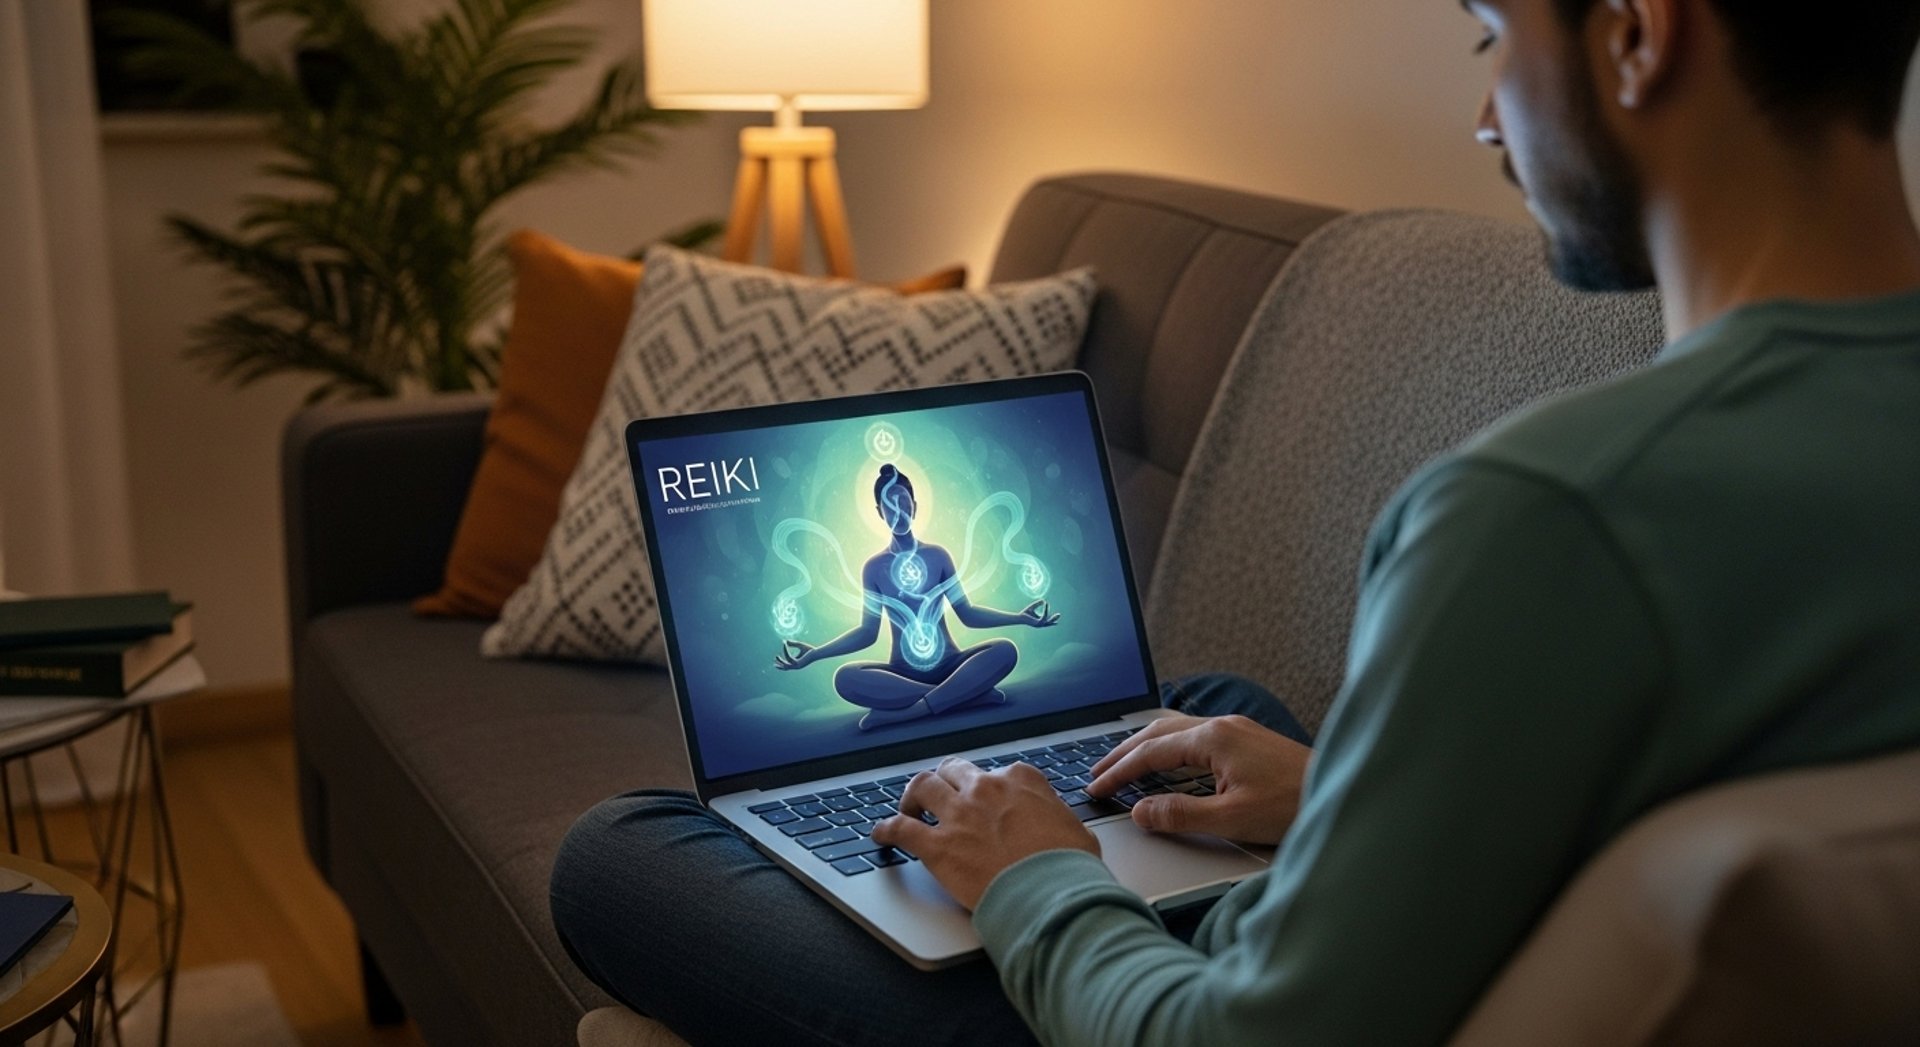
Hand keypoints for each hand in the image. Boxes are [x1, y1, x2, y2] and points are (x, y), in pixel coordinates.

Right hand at [773, 639, 816, 669]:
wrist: (817, 652)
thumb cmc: (810, 650)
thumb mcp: (799, 645)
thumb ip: (793, 643)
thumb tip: (786, 641)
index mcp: (797, 663)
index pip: (788, 664)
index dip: (782, 663)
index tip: (776, 658)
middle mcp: (797, 666)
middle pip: (786, 667)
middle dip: (780, 665)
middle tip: (774, 663)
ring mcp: (797, 665)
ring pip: (786, 664)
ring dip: (781, 661)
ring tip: (776, 656)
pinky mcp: (798, 663)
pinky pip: (789, 657)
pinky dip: (786, 651)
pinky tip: (785, 646)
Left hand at [872, 757, 1097, 909]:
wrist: (1054, 897)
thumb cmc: (1069, 868)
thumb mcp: (1077, 831)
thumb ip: (1057, 818)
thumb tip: (1056, 823)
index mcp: (1020, 780)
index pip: (998, 772)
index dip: (990, 788)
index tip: (988, 801)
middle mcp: (985, 789)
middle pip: (954, 770)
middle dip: (946, 780)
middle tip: (942, 797)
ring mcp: (959, 815)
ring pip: (921, 786)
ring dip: (913, 796)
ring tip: (910, 808)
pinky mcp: (938, 846)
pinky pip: (900, 829)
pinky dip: (886, 830)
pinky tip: (880, 835)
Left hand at [1020, 600, 1061, 626]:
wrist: (1019, 617)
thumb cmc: (1025, 613)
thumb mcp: (1033, 607)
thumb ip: (1038, 604)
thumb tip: (1043, 600)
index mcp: (1039, 621)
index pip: (1047, 622)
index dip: (1052, 621)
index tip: (1057, 622)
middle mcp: (1040, 624)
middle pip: (1049, 622)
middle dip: (1054, 619)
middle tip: (1059, 614)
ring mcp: (1039, 624)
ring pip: (1047, 620)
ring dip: (1050, 613)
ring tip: (1050, 607)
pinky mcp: (1037, 623)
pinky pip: (1044, 616)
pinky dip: (1045, 610)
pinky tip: (1045, 605)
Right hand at [1085, 714, 1310, 845]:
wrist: (1342, 793)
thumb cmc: (1294, 806)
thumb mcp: (1231, 819)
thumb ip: (1181, 814)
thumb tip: (1141, 811)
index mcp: (1213, 739)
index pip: (1151, 753)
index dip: (1119, 772)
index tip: (1095, 788)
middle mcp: (1223, 726)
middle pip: (1158, 733)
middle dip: (1124, 752)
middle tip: (1097, 771)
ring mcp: (1238, 729)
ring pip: (1177, 731)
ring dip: (1146, 747)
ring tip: (1124, 764)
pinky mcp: (1249, 740)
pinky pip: (1196, 736)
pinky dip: (1170, 748)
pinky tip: (1170, 762)